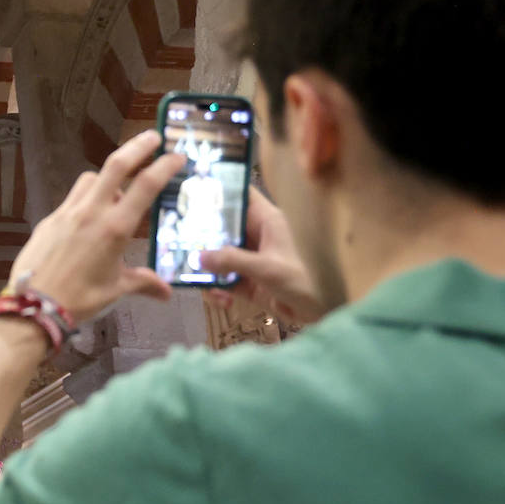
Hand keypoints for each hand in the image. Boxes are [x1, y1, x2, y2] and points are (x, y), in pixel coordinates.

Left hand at [7, 130, 184, 325]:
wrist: (33, 306)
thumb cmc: (80, 299)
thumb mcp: (115, 290)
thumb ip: (142, 283)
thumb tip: (166, 293)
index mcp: (115, 228)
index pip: (145, 186)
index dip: (164, 166)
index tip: (177, 155)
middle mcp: (92, 212)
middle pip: (116, 165)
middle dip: (137, 147)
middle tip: (153, 137)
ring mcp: (67, 213)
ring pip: (90, 179)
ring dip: (107, 177)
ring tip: (116, 190)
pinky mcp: (49, 219)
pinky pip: (72, 199)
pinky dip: (85, 198)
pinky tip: (88, 216)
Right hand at [200, 186, 325, 324]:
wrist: (327, 311)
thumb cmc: (306, 279)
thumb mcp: (267, 268)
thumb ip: (232, 261)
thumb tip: (199, 257)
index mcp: (267, 221)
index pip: (241, 196)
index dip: (219, 191)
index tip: (191, 192)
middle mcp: (258, 236)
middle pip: (222, 228)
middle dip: (202, 237)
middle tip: (177, 244)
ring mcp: (252, 259)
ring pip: (220, 257)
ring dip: (208, 271)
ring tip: (200, 282)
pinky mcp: (251, 282)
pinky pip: (226, 281)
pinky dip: (219, 290)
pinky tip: (222, 301)